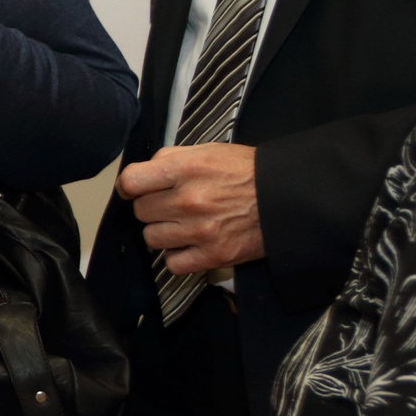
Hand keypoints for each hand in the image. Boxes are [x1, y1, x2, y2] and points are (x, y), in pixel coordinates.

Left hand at [117, 143, 262, 274]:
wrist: (286, 198)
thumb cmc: (246, 172)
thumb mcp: (208, 151)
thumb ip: (172, 159)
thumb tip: (143, 174)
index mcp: (186, 169)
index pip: (131, 181)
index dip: (129, 186)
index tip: (135, 190)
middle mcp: (189, 200)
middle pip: (141, 211)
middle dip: (153, 207)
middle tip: (172, 204)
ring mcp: (199, 230)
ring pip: (152, 238)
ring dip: (163, 232)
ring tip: (183, 224)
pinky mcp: (212, 255)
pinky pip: (172, 264)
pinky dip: (179, 256)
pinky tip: (191, 244)